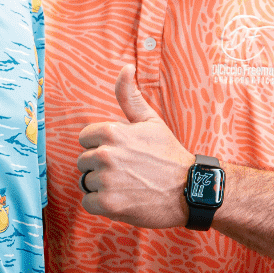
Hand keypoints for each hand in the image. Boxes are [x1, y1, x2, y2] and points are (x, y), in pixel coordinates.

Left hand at [75, 64, 194, 227]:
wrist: (189, 189)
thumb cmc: (169, 155)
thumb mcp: (150, 121)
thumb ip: (130, 96)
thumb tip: (125, 67)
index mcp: (111, 132)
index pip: (85, 139)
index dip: (101, 146)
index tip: (120, 153)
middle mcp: (105, 155)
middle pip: (84, 161)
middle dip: (99, 167)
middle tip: (126, 171)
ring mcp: (106, 180)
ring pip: (86, 182)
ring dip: (101, 186)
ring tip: (126, 185)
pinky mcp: (108, 204)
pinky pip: (88, 203)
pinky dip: (102, 205)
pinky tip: (122, 199)